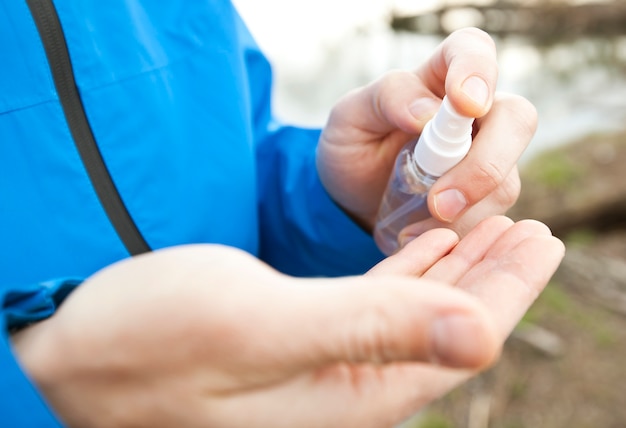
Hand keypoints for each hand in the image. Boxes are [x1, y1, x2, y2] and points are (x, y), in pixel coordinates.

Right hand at [11, 216, 562, 427]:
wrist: (72, 348)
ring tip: (489, 229)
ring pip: (410, 310)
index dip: (504, 291)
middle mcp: (340, 388)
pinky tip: (422, 246)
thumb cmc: (150, 339)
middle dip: (491, 278)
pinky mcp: (288, 337)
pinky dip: (402, 269)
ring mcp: (315, 364)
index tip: (539, 241)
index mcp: (346, 395)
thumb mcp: (260, 327)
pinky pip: (368, 302)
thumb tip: (480, 337)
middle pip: (440, 329)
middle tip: (531, 229)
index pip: (452, 343)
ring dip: (452, 268)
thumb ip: (369, 330)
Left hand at [316, 27, 535, 237]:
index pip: (473, 52)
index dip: (478, 71)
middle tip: (440, 202)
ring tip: (409, 229)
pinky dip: (457, 233)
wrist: (352, 200)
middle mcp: (476, 114)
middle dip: (484, 165)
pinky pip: (491, 218)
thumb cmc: (353, 147)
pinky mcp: (487, 199)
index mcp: (439, 77)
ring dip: (464, 211)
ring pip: (505, 180)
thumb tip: (427, 112)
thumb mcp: (350, 118)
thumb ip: (386, 100)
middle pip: (516, 120)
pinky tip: (417, 235)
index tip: (466, 103)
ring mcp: (487, 157)